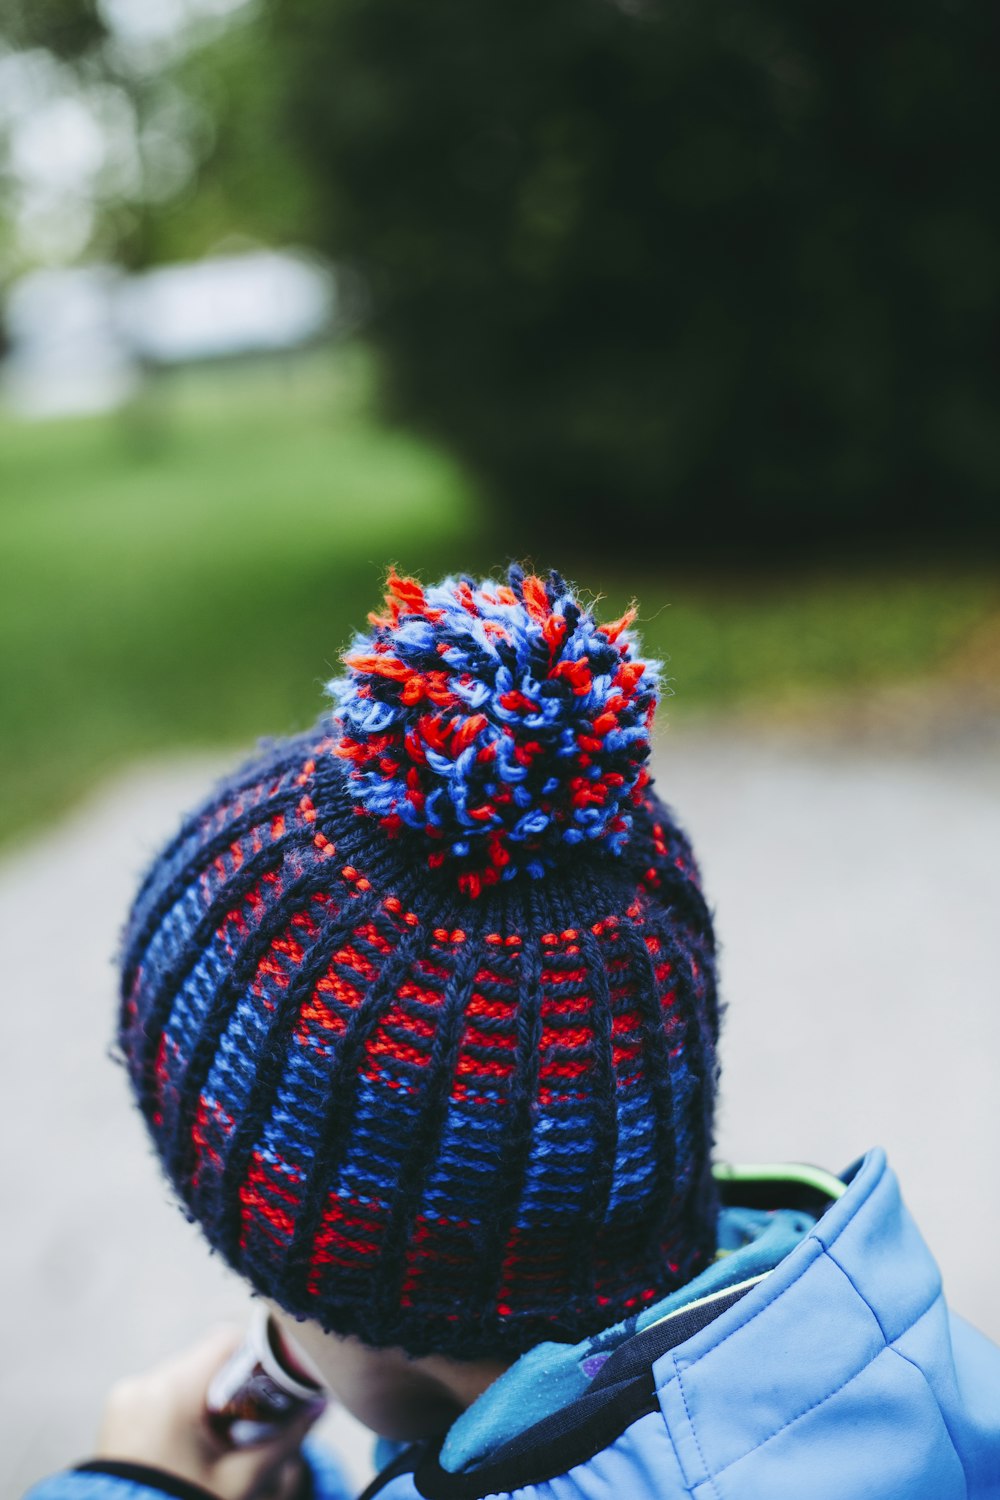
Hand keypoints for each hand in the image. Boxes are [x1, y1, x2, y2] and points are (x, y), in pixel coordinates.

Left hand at [96, 1326, 321, 1499]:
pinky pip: (160, 1393)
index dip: (258, 1352)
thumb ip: (284, 1441)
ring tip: (223, 1437)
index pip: (226, 1340)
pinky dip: (183, 1408)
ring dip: (208, 1395)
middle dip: (235, 1381)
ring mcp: (124, 1398)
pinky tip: (194, 1442)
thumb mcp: (240, 1483)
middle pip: (205, 1358)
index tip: (277, 1379)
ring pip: (183, 1375)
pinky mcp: (115, 1413)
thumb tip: (319, 1406)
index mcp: (172, 1394)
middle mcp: (143, 1385)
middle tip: (257, 1415)